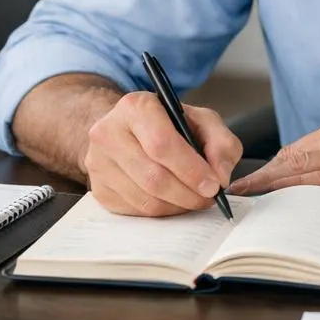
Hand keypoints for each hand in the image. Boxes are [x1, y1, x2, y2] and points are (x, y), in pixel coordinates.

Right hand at [84, 91, 242, 216]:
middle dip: (188, 194)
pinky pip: (135, 211)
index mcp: (136, 107)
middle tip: (208, 198)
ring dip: (177, 206)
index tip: (213, 185)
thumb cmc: (167, 125)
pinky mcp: (98, 188)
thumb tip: (221, 175)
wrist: (127, 130)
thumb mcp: (201, 120)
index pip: (162, 144)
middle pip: (153, 177)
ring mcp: (98, 163)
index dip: (191, 170)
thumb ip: (221, 142)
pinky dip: (161, 212)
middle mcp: (109, 132)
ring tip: (193, 199)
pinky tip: (172, 200)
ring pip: (145, 200)